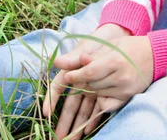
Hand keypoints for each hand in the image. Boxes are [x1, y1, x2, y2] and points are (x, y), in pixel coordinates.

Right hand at [43, 23, 130, 138]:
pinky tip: (88, 130)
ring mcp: (92, 87)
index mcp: (73, 69)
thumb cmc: (100, 38)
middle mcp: (81, 80)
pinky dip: (93, 118)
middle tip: (58, 137)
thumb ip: (74, 57)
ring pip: (82, 108)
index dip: (51, 100)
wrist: (120, 35)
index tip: (47, 113)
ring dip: (77, 124)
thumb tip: (56, 62)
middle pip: (70, 103)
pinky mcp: (104, 90)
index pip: (58, 87)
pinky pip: (97, 106)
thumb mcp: (87, 45)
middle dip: (64, 121)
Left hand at [64, 36, 153, 105]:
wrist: (154, 56)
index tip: (68, 76)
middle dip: (83, 81)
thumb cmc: (131, 46)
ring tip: (93, 80)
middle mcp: (120, 78)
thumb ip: (94, 54)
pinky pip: (106, 105)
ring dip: (91, 88)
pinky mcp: (127, 98)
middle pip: (91, 84)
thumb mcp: (112, 44)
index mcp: (115, 61)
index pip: (90, 72)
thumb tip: (77, 60)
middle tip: (80, 76)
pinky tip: (100, 92)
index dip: (76, 76)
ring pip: (97, 94)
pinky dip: (100, 100)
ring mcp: (124, 90)